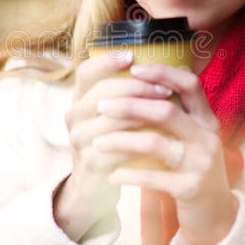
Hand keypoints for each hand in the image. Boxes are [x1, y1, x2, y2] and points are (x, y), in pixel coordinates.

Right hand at [54, 51, 175, 241]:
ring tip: (169, 110)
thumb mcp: (116, 117)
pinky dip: (140, 139)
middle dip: (137, 87)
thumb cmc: (113, 145)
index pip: (86, 72)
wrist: (94, 188)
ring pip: (112, 118)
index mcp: (79, 99)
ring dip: (143, 113)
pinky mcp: (89, 161)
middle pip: (103, 91)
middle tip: (164, 89)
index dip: (107, 61)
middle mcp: (73, 115)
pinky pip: (116, 146)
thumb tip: (171, 65)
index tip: (132, 56)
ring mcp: (78, 139)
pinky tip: (160, 136)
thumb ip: (130, 94)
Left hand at [94, 62, 238, 244]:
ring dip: (121, 140)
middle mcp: (207, 137)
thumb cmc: (192, 169)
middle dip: (129, 105)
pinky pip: (153, 177)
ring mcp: (201, 163)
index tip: (133, 69)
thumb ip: (174, 114)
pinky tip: (111, 174)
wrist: (215, 215)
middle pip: (166, 110)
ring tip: (97, 142)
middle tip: (101, 106)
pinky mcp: (190, 188)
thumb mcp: (191, 138)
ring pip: (155, 142)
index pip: (190, 84)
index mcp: (206, 120)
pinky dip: (128, 174)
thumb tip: (140, 82)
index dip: (163, 73)